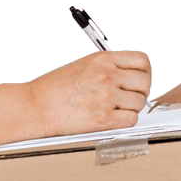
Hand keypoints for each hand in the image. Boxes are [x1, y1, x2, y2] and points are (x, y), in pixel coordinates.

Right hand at [27, 50, 151, 137]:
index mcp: (103, 59)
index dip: (145, 72)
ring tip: (117, 109)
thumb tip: (131, 77)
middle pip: (145, 82)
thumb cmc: (54, 87)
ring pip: (140, 102)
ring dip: (132, 108)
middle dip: (141, 91)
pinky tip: (113, 119)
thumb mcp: (83, 64)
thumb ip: (108, 67)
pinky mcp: (103, 119)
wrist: (35, 106)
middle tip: (130, 97)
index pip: (142, 60)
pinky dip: (126, 121)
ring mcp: (106, 97)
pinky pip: (131, 120)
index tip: (138, 80)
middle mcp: (107, 75)